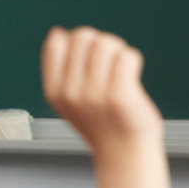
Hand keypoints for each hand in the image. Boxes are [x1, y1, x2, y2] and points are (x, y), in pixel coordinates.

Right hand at [42, 27, 161, 151]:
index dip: (77, 43)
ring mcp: (94, 93)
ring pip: (107, 43)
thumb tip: (58, 32)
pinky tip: (133, 78)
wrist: (125, 154)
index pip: (56, 43)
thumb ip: (61, 69)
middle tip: (110, 66)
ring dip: (119, 52)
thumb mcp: (71, 99)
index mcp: (55, 91)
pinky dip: (134, 61)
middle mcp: (71, 92)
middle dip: (100, 44)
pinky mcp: (119, 95)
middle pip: (84, 36)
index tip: (90, 62)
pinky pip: (128, 55)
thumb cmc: (102, 123)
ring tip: (121, 72)